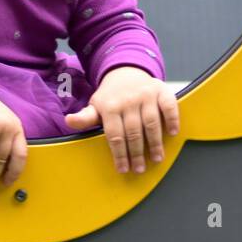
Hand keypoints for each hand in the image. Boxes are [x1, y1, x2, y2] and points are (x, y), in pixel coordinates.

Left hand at [64, 66, 179, 173]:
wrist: (126, 71)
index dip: (119, 154)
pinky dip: (172, 120)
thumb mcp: (95, 105)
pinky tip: (172, 133)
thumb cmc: (111, 95)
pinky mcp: (161, 90)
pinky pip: (169, 106)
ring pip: (151, 123)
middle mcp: (128, 100)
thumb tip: (69, 121)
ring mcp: (146, 94)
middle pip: (133, 132)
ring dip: (155, 143)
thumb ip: (85, 117)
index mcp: (110, 106)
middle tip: (139, 169)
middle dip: (136, 153)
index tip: (123, 169)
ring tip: (156, 158)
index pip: (115, 136)